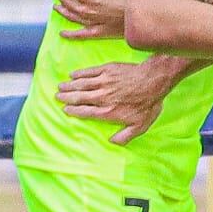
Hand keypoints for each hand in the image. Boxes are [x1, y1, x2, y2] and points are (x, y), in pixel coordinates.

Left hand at [46, 0, 127, 38]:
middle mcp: (85, 8)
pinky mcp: (98, 31)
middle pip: (66, 1)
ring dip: (61, 10)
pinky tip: (63, 33)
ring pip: (70, 15)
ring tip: (56, 6)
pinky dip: (70, 34)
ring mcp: (91, 21)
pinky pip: (80, 34)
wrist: (142, 11)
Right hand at [56, 58, 182, 144]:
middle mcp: (102, 97)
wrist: (154, 80)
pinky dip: (79, 73)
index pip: (85, 112)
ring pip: (81, 84)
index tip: (65, 109)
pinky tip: (73, 74)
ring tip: (61, 86)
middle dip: (66, 97)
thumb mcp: (140, 126)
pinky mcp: (107, 70)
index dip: (73, 111)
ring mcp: (104, 82)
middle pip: (79, 98)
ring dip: (69, 86)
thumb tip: (112, 142)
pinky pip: (89, 72)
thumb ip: (125, 136)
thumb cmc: (149, 103)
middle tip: (58, 96)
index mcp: (107, 112)